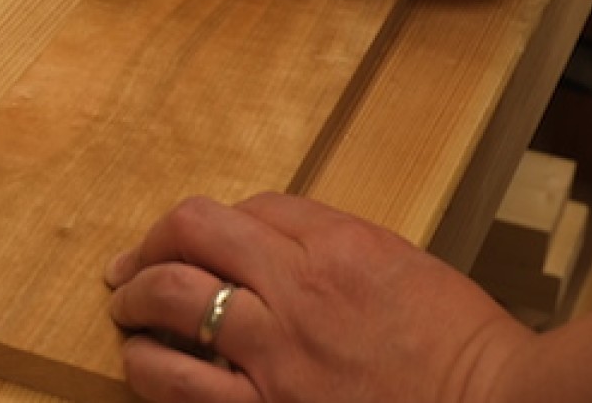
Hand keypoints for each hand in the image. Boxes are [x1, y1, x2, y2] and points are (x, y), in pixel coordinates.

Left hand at [105, 194, 532, 402]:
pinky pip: (180, 382)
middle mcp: (298, 288)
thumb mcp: (405, 269)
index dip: (214, 224)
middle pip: (193, 232)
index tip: (198, 243)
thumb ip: (337, 247)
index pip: (249, 208)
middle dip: (152, 245)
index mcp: (339, 245)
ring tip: (126, 313)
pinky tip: (143, 364)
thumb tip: (273, 240)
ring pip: (172, 298)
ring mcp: (278, 353)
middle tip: (130, 267)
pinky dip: (149, 366)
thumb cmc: (464, 350)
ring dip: (137, 301)